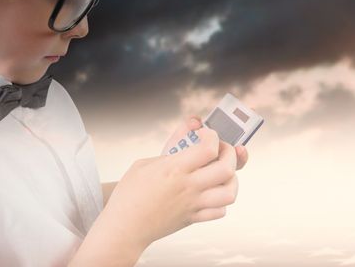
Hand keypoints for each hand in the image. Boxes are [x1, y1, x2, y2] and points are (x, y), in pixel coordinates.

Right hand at [99, 117, 240, 247]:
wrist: (123, 228)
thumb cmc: (130, 193)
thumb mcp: (144, 163)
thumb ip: (172, 147)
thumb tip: (192, 127)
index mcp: (174, 169)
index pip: (208, 148)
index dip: (213, 136)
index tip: (206, 134)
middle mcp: (188, 186)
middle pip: (227, 168)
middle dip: (231, 154)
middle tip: (221, 150)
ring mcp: (193, 204)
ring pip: (229, 192)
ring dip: (232, 180)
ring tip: (223, 174)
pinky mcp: (194, 218)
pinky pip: (220, 211)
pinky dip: (222, 201)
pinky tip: (214, 193)